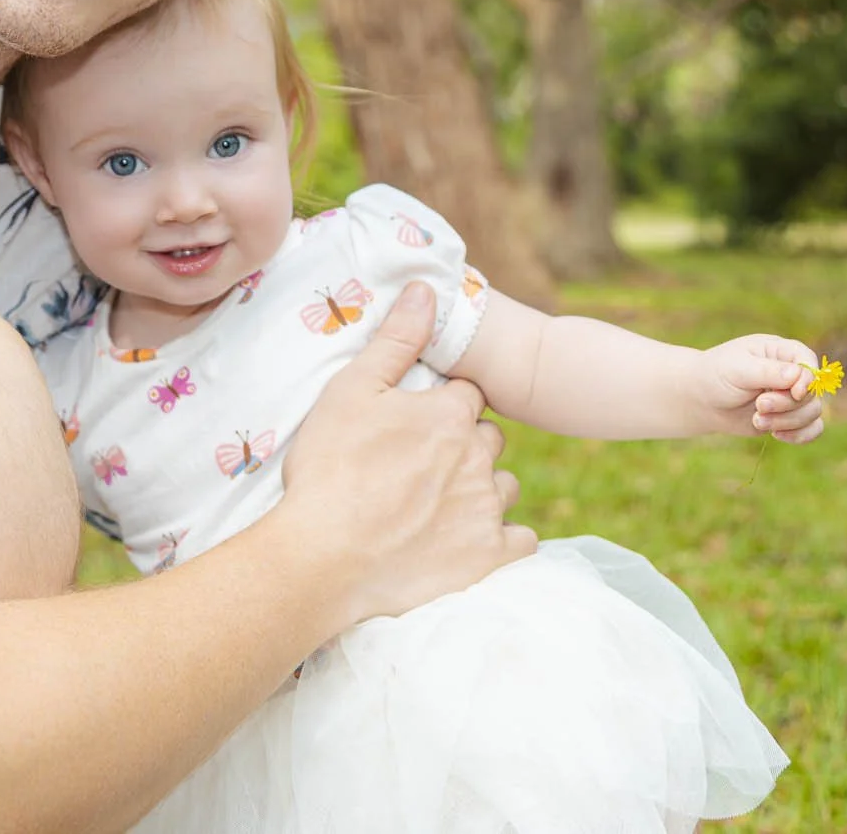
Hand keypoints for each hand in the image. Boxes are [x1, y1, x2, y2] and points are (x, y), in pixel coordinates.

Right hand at [279, 282, 538, 627]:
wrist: (325, 556)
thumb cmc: (331, 469)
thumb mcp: (351, 391)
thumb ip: (396, 339)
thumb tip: (426, 288)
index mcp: (449, 414)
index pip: (469, 394)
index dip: (445, 404)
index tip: (420, 420)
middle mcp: (478, 457)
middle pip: (490, 439)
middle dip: (468, 445)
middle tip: (425, 464)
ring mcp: (486, 509)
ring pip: (504, 487)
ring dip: (483, 489)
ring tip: (441, 503)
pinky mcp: (488, 557)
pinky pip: (520, 540)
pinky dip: (503, 538)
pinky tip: (472, 538)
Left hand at [698, 333, 827, 442]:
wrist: (702, 399)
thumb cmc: (716, 375)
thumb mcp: (737, 369)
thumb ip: (768, 371)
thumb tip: (798, 376)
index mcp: (781, 351)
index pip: (809, 363)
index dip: (808, 380)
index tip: (793, 392)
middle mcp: (792, 373)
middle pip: (812, 392)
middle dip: (787, 405)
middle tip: (759, 406)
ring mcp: (792, 396)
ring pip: (813, 412)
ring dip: (787, 422)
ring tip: (757, 420)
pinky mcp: (789, 417)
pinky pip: (813, 428)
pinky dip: (800, 435)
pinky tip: (776, 435)